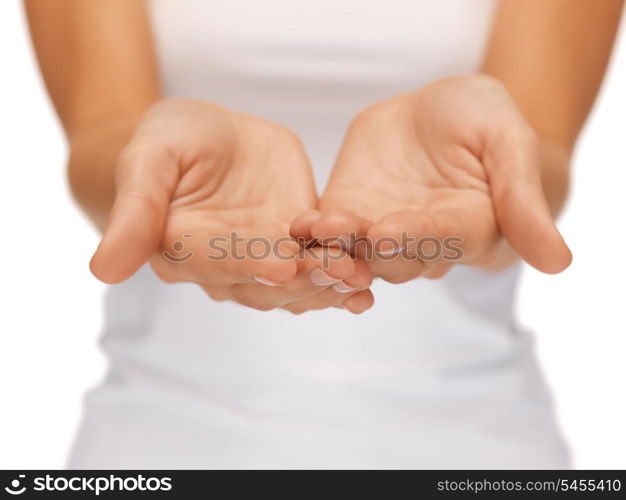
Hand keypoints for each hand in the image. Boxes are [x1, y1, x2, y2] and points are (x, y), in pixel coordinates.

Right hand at [90, 99, 372, 312]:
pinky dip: (343, 269)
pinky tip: (368, 278)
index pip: (214, 264)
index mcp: (184, 250)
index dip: (246, 266)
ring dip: (329, 284)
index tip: (279, 268)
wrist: (205, 135)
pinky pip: (320, 259)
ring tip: (361, 283)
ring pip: (297, 282)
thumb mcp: (148, 162)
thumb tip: (102, 271)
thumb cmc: (168, 142)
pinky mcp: (296, 240)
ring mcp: (264, 256)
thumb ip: (133, 213)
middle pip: (264, 284)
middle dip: (302, 282)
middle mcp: (226, 265)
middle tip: (339, 276)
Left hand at [291, 75, 571, 282]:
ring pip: (356, 253)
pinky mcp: (348, 213)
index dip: (414, 237)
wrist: (439, 112)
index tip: (388, 234)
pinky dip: (313, 233)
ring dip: (331, 250)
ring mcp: (380, 231)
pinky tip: (295, 227)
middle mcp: (421, 242)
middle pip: (393, 257)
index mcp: (466, 229)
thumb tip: (558, 262)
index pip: (440, 239)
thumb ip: (524, 197)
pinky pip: (329, 232)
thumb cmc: (483, 122)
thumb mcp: (509, 142)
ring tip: (308, 235)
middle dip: (363, 254)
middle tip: (335, 247)